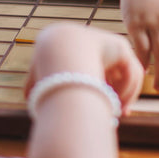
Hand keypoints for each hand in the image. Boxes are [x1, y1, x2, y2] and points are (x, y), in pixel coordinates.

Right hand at [29, 23, 143, 114]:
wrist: (56, 53)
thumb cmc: (45, 66)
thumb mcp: (38, 75)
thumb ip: (36, 84)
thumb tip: (27, 97)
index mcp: (79, 50)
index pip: (95, 71)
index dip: (100, 91)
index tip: (103, 110)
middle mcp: (96, 45)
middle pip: (114, 72)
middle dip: (118, 94)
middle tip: (120, 113)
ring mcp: (109, 43)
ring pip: (126, 73)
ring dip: (125, 94)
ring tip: (120, 111)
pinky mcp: (121, 45)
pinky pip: (131, 71)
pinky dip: (129, 89)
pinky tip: (121, 102)